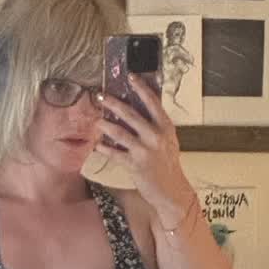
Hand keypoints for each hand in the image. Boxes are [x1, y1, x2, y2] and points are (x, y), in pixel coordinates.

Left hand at [97, 75, 191, 219]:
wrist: (172, 191)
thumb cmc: (168, 164)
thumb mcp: (168, 140)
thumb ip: (156, 125)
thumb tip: (141, 106)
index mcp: (166, 127)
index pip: (153, 102)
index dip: (141, 88)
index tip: (131, 76)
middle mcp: (156, 136)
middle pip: (131, 114)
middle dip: (113, 103)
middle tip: (101, 96)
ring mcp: (146, 151)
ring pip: (120, 133)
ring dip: (105, 126)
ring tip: (97, 121)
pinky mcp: (135, 165)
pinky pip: (115, 153)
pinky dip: (104, 149)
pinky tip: (97, 146)